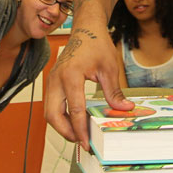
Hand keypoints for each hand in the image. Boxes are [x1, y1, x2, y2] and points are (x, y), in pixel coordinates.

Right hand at [45, 24, 132, 150]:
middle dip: (65, 132)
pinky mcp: (52, 83)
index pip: (74, 109)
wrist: (85, 29)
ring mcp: (51, 81)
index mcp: (71, 75)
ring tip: (79, 134)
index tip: (86, 142)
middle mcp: (56, 79)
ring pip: (49, 112)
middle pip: (52, 115)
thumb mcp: (110, 68)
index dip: (80, 129)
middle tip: (81, 142)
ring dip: (61, 126)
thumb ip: (114, 92)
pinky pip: (51, 105)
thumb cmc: (96, 45)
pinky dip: (60, 117)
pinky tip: (74, 122)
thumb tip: (124, 110)